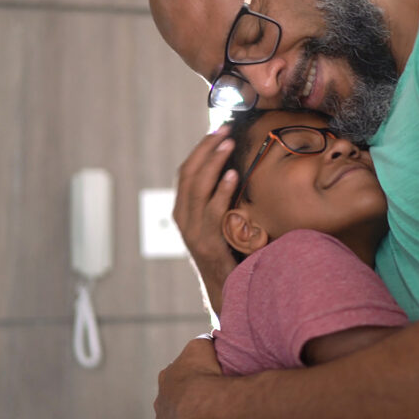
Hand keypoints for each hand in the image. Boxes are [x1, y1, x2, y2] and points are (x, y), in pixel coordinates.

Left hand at [154, 336, 223, 418]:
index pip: (177, 375)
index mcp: (167, 376)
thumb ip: (200, 345)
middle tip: (206, 403)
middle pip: (173, 398)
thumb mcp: (202, 347)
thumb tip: (204, 343)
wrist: (205, 411)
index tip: (206, 381)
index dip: (192, 378)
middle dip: (185, 400)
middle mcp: (160, 399)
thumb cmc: (205, 377)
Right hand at [174, 126, 239, 312]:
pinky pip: (213, 211)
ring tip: (228, 144)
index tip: (218, 129)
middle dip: (206, 149)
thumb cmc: (226, 251)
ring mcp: (193, 231)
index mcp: (182, 209)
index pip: (186, 171)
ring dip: (214, 163)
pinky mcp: (207, 242)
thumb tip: (236, 168)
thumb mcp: (217, 222)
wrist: (225, 289)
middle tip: (225, 129)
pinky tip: (233, 175)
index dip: (200, 148)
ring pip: (198, 188)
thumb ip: (218, 200)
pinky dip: (222, 191)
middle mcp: (183, 218)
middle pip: (189, 174)